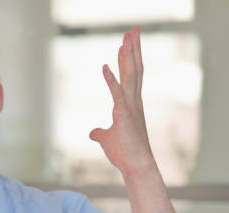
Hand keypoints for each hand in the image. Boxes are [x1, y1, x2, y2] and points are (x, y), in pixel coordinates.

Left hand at [89, 27, 155, 178]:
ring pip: (130, 76)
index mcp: (131, 104)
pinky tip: (105, 68)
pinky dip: (111, 81)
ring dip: (127, 56)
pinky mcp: (123, 116)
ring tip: (126, 38)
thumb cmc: (123, 152)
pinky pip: (117, 95)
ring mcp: (130, 107)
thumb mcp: (107, 139)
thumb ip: (100, 133)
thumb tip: (92, 133)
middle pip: (134, 69)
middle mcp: (134, 102)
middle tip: (133, 30)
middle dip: (133, 49)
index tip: (128, 42)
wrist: (135, 166)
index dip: (130, 57)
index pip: (132, 75)